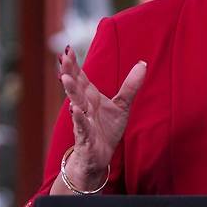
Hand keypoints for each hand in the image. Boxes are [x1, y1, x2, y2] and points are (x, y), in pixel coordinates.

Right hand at [58, 46, 146, 188]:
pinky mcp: (85, 137)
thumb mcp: (122, 105)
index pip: (81, 78)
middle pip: (75, 86)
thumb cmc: (106, 130)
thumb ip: (130, 85)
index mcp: (90, 97)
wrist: (100, 157)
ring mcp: (83, 121)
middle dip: (69, 72)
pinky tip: (75, 109)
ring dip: (70, 91)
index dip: (74, 65)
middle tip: (64, 57)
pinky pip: (81, 126)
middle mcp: (84, 106)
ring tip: (65, 78)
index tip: (68, 49)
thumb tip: (143, 63)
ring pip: (75, 103)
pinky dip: (78, 118)